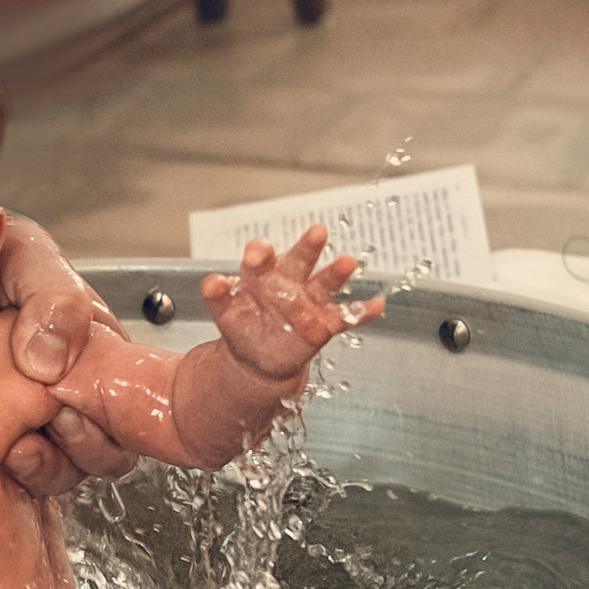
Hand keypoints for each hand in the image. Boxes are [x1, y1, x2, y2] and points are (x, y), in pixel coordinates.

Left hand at [0, 213, 138, 497]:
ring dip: (52, 465)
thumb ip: (53, 297)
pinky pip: (19, 481)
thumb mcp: (24, 256)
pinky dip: (14, 475)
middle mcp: (72, 389)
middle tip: (56, 419)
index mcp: (94, 346)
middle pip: (109, 446)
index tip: (78, 398)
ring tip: (19, 446)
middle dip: (88, 445)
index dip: (115, 409)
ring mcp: (32, 421)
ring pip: (68, 470)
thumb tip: (55, 360)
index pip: (131, 398)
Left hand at [202, 225, 378, 382]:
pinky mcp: (323, 324)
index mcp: (262, 275)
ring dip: (336, 273)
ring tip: (348, 263)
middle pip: (300, 260)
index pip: (262, 259)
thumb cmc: (242, 326)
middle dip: (308, 247)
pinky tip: (376, 306)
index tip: (260, 252)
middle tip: (317, 232)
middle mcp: (289, 282)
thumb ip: (219, 297)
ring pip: (325, 283)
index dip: (261, 254)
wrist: (257, 357)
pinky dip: (362, 312)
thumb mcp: (225, 313)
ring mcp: (309, 302)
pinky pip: (345, 317)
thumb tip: (212, 282)